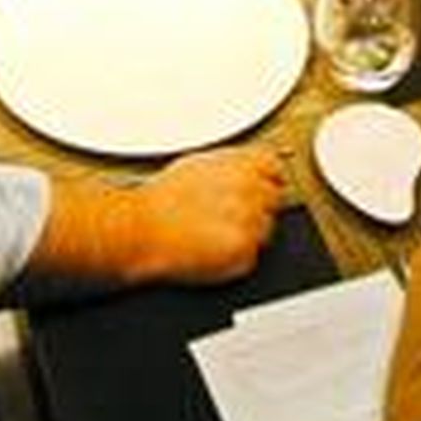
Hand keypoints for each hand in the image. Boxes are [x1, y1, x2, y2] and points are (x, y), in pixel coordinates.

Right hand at [129, 147, 284, 282]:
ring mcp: (251, 223)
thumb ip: (232, 165)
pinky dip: (236, 256)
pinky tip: (213, 248)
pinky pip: (251, 257)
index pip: (275, 168)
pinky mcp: (244, 253)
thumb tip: (247, 169)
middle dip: (257, 207)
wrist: (144, 229)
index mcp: (244, 164)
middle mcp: (252, 191)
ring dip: (248, 232)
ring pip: (265, 231)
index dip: (265, 180)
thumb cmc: (162, 199)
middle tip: (229, 215)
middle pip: (274, 201)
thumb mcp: (200, 163)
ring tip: (215, 232)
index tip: (259, 188)